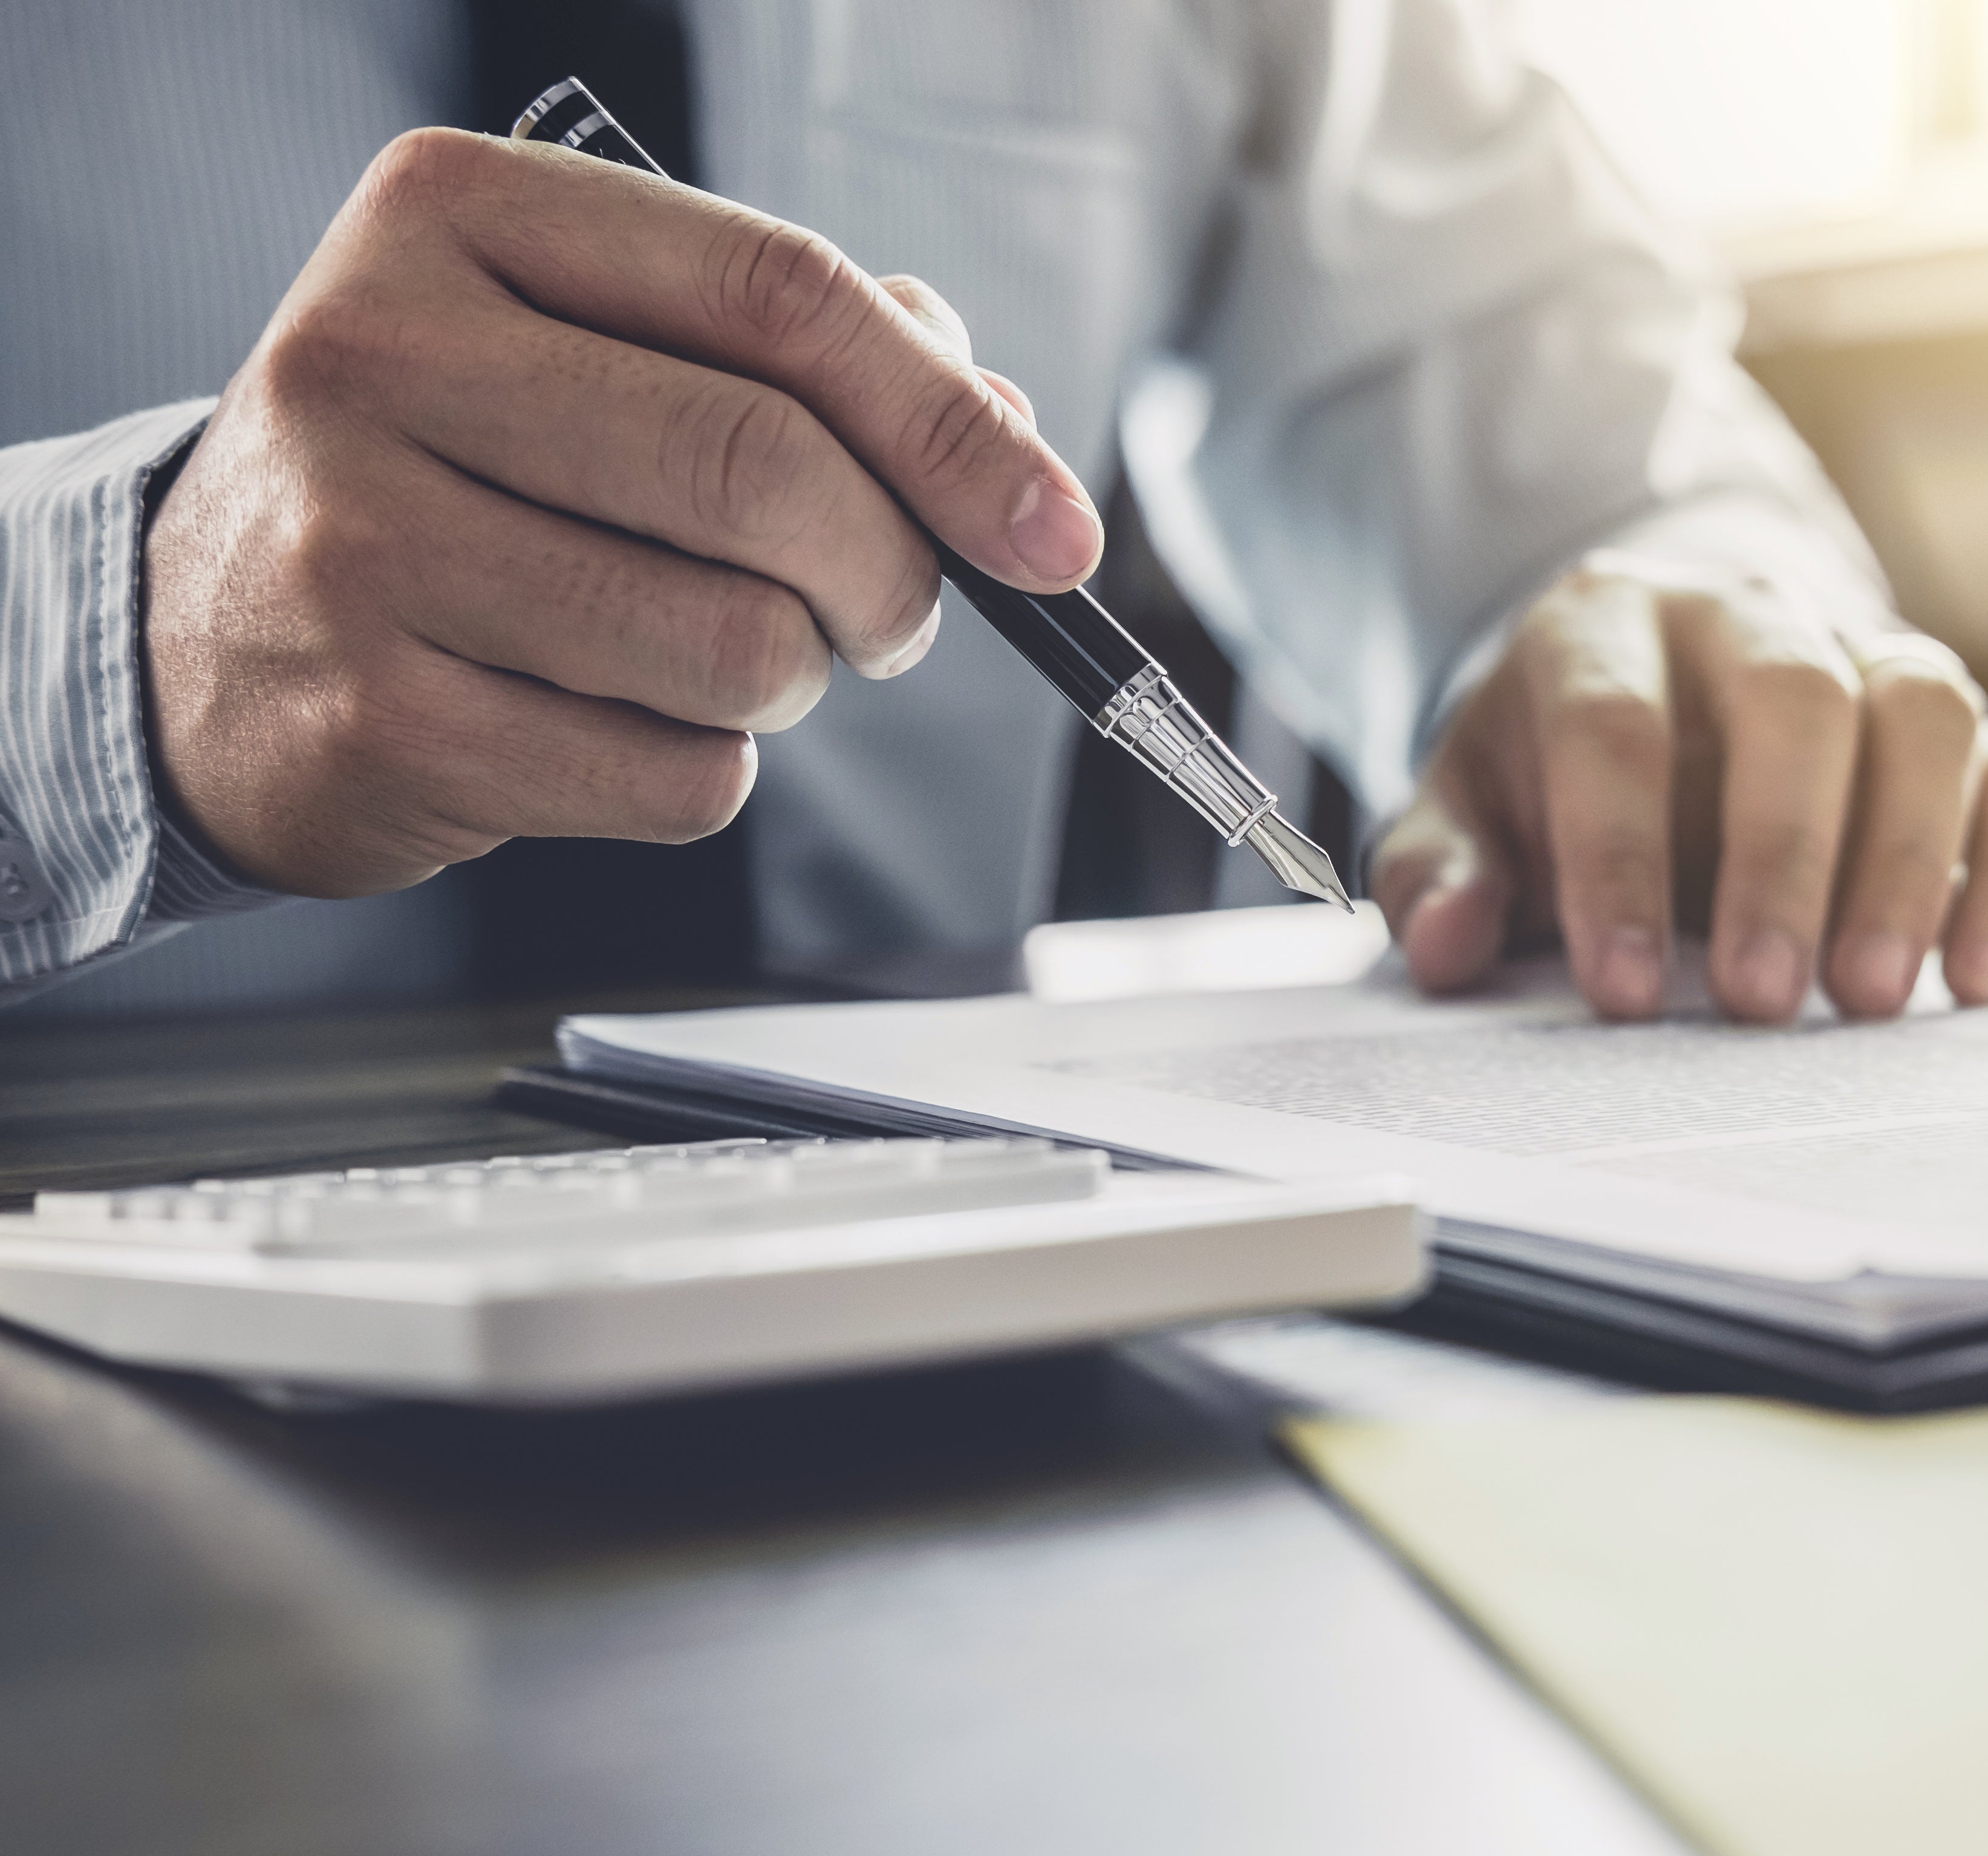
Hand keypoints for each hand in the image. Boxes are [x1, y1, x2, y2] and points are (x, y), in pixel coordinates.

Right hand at [144, 128, 1102, 895]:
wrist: (207, 637)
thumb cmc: (457, 474)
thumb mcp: (588, 351)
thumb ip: (797, 358)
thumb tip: (1003, 430)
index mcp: (457, 216)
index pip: (779, 294)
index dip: (952, 425)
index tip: (1052, 530)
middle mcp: (383, 354)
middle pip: (768, 473)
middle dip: (893, 574)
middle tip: (893, 616)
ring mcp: (364, 542)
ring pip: (738, 645)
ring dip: (795, 680)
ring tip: (731, 658)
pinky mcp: (385, 719)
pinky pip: (677, 778)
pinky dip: (707, 770)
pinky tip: (619, 724)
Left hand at [1371, 559, 1987, 1023]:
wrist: (1651, 688)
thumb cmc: (1553, 772)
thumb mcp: (1465, 812)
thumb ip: (1438, 875)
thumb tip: (1446, 946)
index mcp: (1604, 624)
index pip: (1613, 727)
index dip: (1618, 861)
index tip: (1623, 993)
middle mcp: (1744, 611)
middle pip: (1791, 698)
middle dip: (1781, 855)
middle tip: (1761, 1000)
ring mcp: (1860, 649)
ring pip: (1919, 712)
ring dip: (1905, 859)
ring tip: (1869, 997)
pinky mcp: (1941, 716)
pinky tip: (1972, 976)